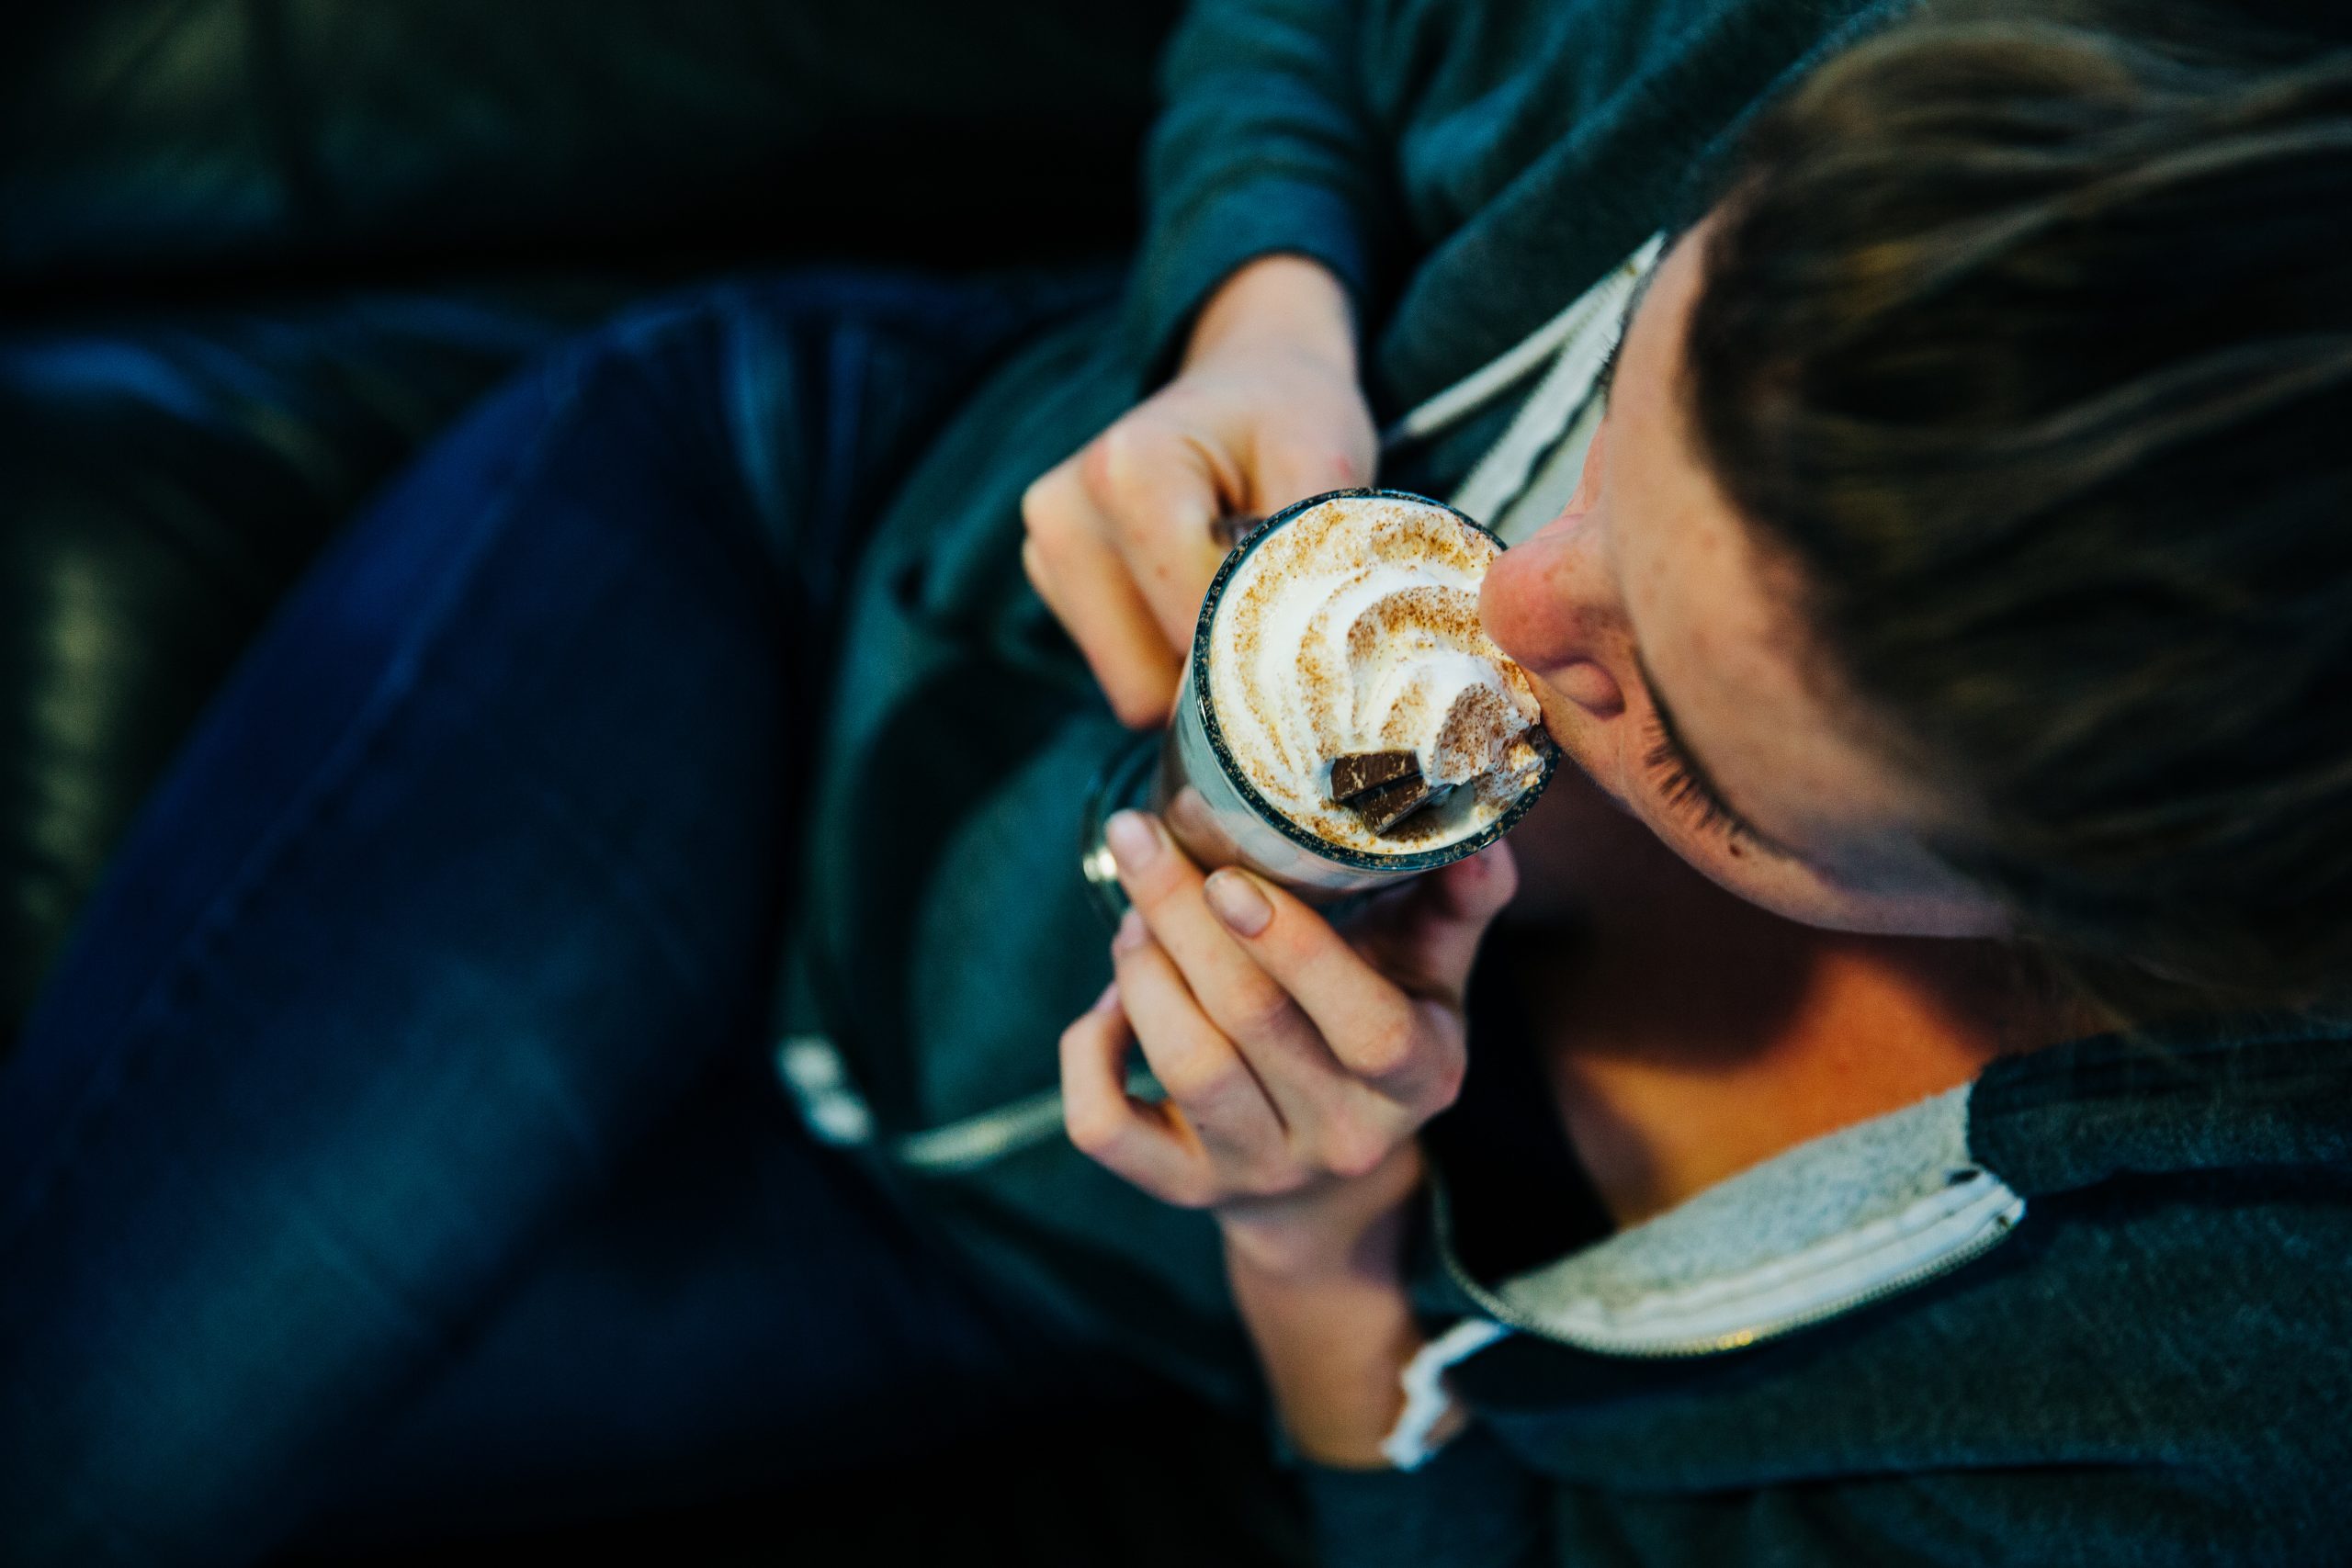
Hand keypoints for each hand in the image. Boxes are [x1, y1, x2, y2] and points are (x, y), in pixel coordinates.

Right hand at [1022, 256, 1377, 726]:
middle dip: (1219, 666)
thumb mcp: (1326, 472)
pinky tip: (1195, 588)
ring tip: (1231, 586)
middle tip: (1270, 601)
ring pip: (1131, 691)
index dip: (1260, 645)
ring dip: (1194, 665)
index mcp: (1127, 470)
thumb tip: (1296, 680)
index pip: (1192, 631)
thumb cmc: (1290, 422)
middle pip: (1145, 685)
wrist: (1247, 382)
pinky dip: (1171, 654)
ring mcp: (1047, 549)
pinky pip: (1124, 674)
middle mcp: (1064, 512)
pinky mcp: (1052, 580)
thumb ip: (1310, 566)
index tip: (1305, 608)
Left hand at [1058, 811, 1516, 1276]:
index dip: (1295, 950)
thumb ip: (1455, 905)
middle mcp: (1346, 1135)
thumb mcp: (1432, 977)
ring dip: (1145, 971)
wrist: (1327, 1185)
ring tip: (1136, 916)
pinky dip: (1087, 1054)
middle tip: (1141, 839)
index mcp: (1420, 1075)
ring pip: (1187, 1065)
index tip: (1230, 875)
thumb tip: (1480, 838)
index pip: (1368, 1026)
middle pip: (1252, 1020)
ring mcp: (1261, 1167)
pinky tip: (1109, 1003)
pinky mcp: (1184, 1188)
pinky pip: (1108, 1129)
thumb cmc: (1377, 1035)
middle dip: (1183, 915)